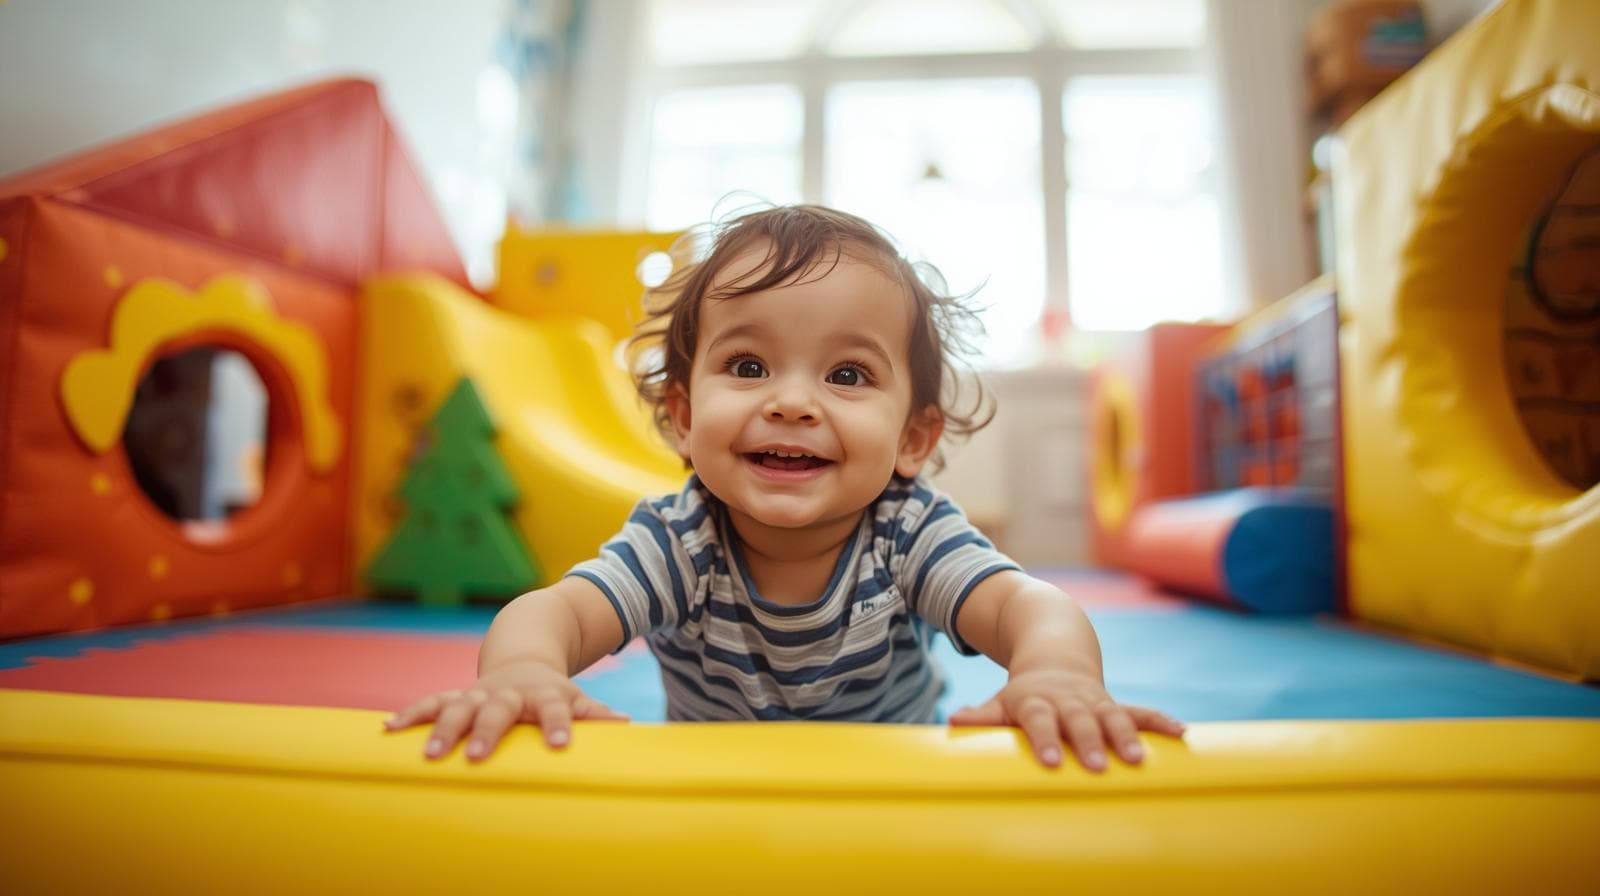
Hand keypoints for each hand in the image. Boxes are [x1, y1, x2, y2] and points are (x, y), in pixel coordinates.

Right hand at [384, 659, 627, 760]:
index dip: (558, 725)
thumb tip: (626, 725)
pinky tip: (388, 729)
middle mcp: (508, 693)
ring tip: (428, 754)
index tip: (561, 745)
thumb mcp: (575, 698)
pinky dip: (411, 714)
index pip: (554, 708)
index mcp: (543, 694)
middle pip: (498, 710)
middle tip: (476, 756)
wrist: (523, 656)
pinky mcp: (456, 696)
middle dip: (486, 731)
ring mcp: (479, 693)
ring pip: (457, 706)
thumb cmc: (552, 692)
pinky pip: (431, 703)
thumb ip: (595, 713)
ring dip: (441, 728)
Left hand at [948, 667, 1183, 771]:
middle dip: (1090, 742)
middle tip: (1099, 766)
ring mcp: (1094, 702)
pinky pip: (1141, 712)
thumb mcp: (1002, 701)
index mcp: (1037, 701)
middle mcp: (1068, 701)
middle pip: (1079, 720)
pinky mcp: (1115, 704)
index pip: (1039, 720)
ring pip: (1113, 717)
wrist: (1054, 658)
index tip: (1052, 762)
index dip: (1045, 739)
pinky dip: (1160, 722)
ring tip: (1140, 760)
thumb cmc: (1025, 695)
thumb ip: (983, 715)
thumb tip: (954, 723)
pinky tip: (1180, 734)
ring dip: (1127, 736)